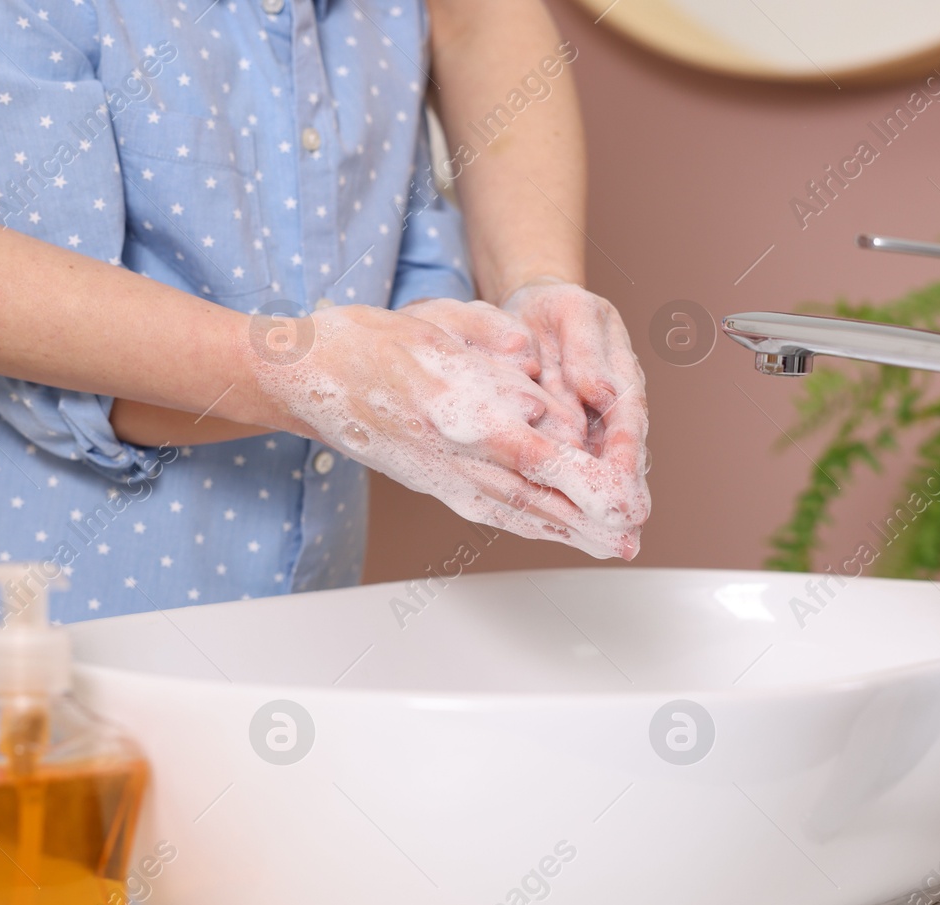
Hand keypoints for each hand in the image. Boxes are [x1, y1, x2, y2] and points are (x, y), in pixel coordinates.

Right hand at [249, 300, 641, 558]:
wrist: (307, 380)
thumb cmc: (368, 345)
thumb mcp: (438, 323)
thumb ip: (493, 343)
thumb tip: (535, 365)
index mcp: (454, 413)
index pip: (529, 455)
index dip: (579, 481)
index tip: (618, 495)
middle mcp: (450, 457)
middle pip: (531, 496)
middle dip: (588, 521)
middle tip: (632, 537)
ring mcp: (441, 478)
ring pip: (515, 511)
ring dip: (569, 533)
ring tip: (612, 547)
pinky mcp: (436, 485)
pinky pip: (493, 512)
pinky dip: (532, 525)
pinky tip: (560, 533)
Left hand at [500, 279, 650, 532]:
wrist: (532, 312)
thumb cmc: (555, 310)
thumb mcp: (574, 314)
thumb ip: (588, 351)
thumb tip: (601, 391)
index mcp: (619, 377)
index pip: (627, 424)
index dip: (626, 460)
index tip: (624, 491)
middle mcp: (611, 409)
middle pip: (622, 458)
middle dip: (623, 496)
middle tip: (624, 533)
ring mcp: (591, 427)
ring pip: (598, 470)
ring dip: (599, 505)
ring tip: (602, 541)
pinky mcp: (566, 439)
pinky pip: (569, 469)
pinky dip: (571, 496)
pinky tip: (567, 525)